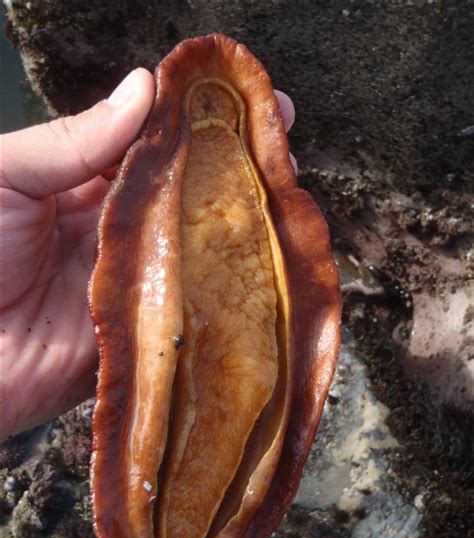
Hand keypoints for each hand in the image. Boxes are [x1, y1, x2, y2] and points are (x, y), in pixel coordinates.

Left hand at [0, 75, 294, 442]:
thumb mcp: (5, 177)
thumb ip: (71, 139)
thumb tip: (142, 88)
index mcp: (89, 187)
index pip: (157, 144)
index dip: (198, 118)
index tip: (244, 97)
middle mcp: (124, 229)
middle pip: (189, 191)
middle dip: (236, 163)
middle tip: (284, 140)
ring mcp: (140, 279)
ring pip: (200, 244)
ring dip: (241, 219)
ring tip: (287, 191)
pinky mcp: (148, 327)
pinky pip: (193, 302)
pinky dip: (226, 284)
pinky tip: (261, 261)